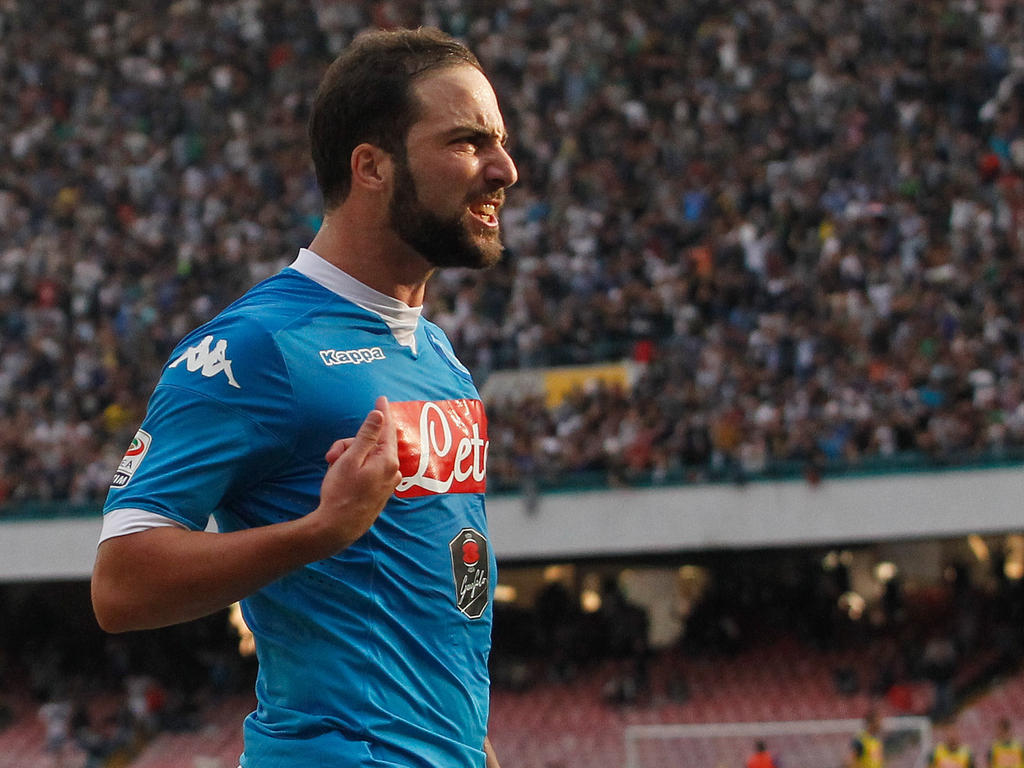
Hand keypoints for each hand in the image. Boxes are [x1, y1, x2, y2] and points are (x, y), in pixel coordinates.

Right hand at [310, 396, 401, 554]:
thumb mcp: (350, 459)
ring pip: (369, 458)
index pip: (386, 429)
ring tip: (333, 469)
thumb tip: (380, 415)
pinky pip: (370, 471)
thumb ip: (366, 435)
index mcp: (387, 460)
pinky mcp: (380, 492)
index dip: (382, 413)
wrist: (338, 528)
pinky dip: (356, 469)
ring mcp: (388, 483)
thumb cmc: (341, 492)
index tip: (381, 398)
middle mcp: (393, 471)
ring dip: (350, 457)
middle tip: (331, 456)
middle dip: (351, 444)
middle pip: (373, 444)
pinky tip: (341, 477)